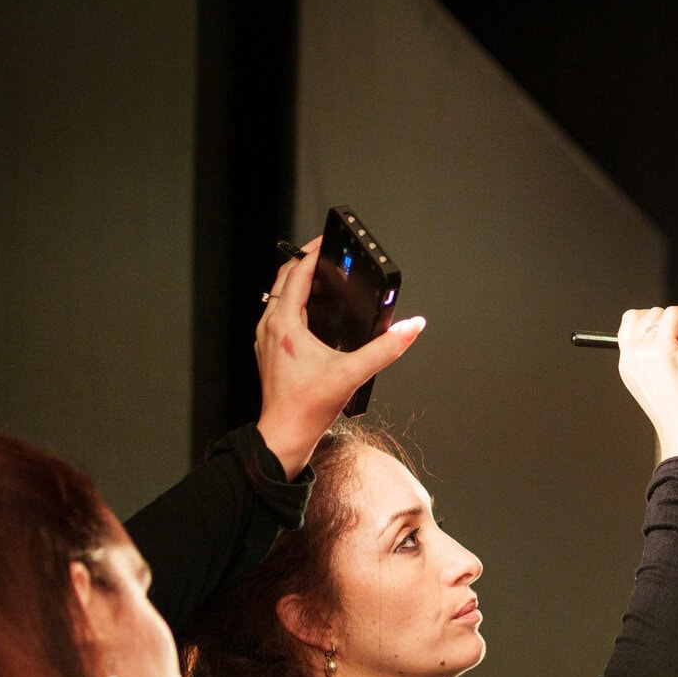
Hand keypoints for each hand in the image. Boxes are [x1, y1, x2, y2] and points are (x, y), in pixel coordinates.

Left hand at [255, 236, 426, 476]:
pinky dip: (293, 303)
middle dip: (304, 263)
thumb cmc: (308, 407)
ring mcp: (266, 339)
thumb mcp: (354, 374)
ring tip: (319, 278)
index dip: (312, 253)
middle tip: (323, 253)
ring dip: (297, 283)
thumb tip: (411, 327)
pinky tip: (310, 313)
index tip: (326, 241)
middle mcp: (271, 326)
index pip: (296, 273)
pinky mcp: (269, 351)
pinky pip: (278, 314)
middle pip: (284, 280)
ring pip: (278, 297)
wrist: (284, 434)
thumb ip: (386, 349)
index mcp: (285, 324)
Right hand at [616, 305, 677, 464]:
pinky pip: (676, 313)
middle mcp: (631, 357)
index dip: (660, 325)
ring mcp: (644, 352)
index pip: (633, 324)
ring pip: (665, 314)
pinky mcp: (664, 349)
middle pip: (650, 316)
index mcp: (629, 366)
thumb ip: (664, 360)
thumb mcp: (666, 384)